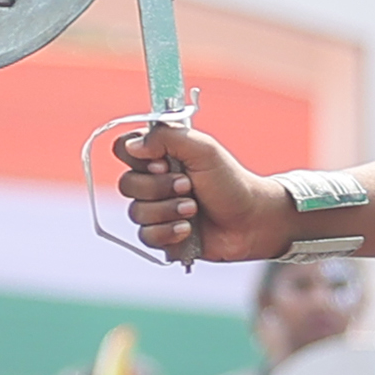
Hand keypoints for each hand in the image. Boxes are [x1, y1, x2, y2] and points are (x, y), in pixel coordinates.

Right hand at [112, 118, 285, 267]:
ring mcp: (156, 209)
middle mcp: (153, 181)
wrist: (251, 221)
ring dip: (168, 211)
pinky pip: (146, 237)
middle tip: (189, 187)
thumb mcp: (203, 149)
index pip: (124, 148)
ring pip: (136, 213)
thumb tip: (133, 145)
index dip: (137, 158)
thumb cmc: (230, 182)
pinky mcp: (162, 236)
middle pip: (127, 184)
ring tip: (194, 210)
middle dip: (160, 188)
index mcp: (159, 155)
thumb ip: (166, 137)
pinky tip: (189, 230)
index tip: (163, 162)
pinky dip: (169, 232)